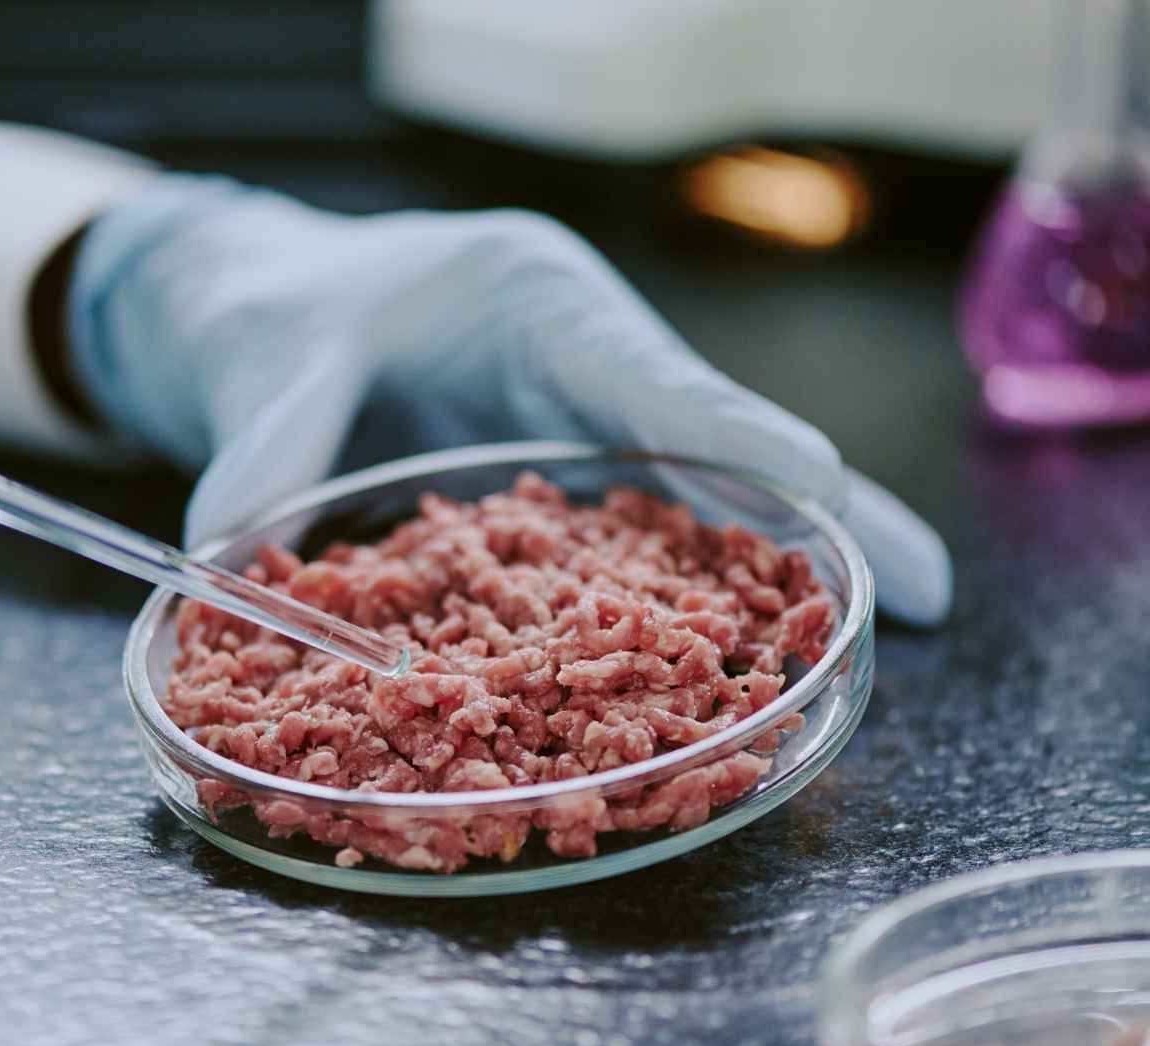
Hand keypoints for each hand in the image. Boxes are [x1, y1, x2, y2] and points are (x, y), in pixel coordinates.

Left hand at [66, 176, 949, 625]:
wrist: (278, 301)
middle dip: (820, 506)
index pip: (639, 369)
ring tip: (899, 621)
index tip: (808, 477)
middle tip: (920, 587)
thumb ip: (264, 443)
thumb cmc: (285, 305)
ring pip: (707, 486)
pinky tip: (762, 642)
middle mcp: (583, 356)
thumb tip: (228, 556)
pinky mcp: (574, 470)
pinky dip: (713, 578)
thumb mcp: (266, 354)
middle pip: (717, 434)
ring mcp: (589, 415)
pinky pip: (656, 525)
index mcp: (527, 298)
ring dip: (794, 554)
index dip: (724, 430)